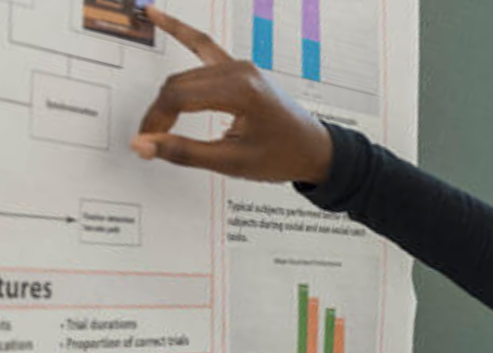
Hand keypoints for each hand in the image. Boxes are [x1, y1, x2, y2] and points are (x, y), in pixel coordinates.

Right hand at [131, 7, 332, 183]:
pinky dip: (180, 31)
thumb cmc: (284, 155)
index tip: (149, 143)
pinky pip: (204, 45)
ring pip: (185, 75)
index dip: (156, 121)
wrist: (315, 150)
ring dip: (167, 96)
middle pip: (178, 84)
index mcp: (241, 91)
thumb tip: (143, 144)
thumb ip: (184, 152)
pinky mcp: (241, 69)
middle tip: (153, 142)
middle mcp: (241, 71)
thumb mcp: (232, 162)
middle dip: (160, 113)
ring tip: (154, 120)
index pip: (178, 97)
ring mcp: (241, 66)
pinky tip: (158, 15)